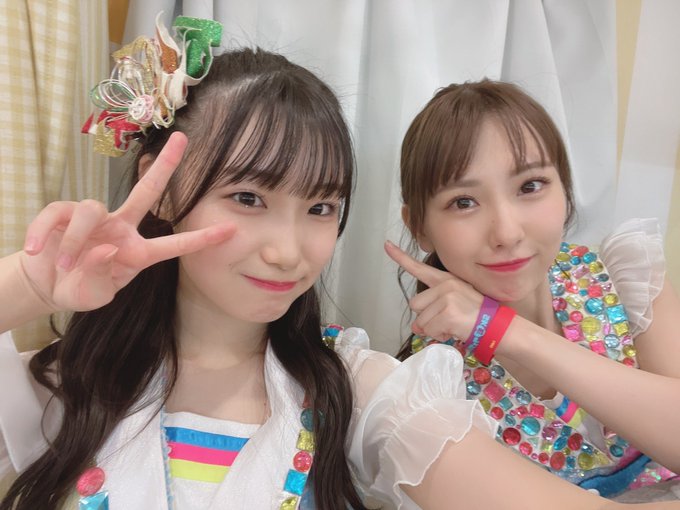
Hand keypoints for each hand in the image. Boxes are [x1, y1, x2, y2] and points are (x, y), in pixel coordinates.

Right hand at [19, 132, 234, 312]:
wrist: (46, 286)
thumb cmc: (79, 288)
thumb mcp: (94, 294)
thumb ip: (101, 276)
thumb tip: (108, 248)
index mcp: (137, 252)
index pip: (173, 244)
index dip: (200, 239)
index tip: (230, 230)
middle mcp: (121, 228)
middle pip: (147, 191)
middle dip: (166, 166)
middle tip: (183, 140)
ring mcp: (94, 219)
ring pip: (91, 209)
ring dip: (74, 239)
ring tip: (62, 263)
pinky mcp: (62, 213)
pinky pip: (55, 214)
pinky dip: (41, 234)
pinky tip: (35, 250)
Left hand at [384, 241, 482, 341]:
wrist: (496, 326)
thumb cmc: (474, 316)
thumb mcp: (452, 305)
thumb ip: (430, 310)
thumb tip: (416, 327)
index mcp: (445, 280)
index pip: (418, 267)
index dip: (400, 257)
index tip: (386, 245)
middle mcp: (445, 285)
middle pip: (414, 305)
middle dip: (425, 318)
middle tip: (445, 320)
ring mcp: (446, 298)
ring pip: (421, 321)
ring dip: (433, 329)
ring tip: (452, 325)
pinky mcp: (448, 313)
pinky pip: (430, 330)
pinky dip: (439, 336)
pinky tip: (454, 331)